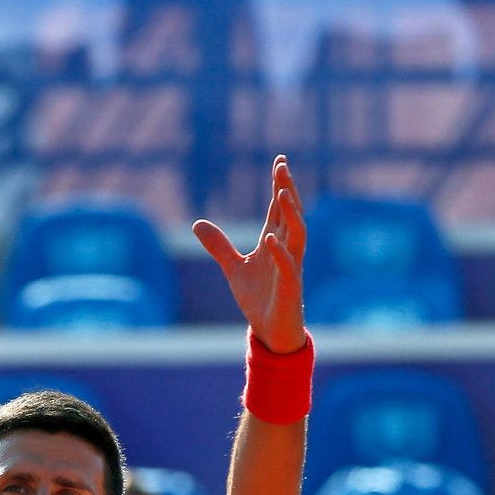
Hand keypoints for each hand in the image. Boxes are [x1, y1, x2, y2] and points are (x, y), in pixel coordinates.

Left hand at [193, 154, 306, 352]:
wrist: (270, 333)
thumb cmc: (259, 299)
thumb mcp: (233, 268)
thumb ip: (219, 246)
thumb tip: (197, 224)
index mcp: (275, 243)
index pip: (279, 209)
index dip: (279, 185)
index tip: (279, 161)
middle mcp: (287, 251)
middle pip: (291, 215)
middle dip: (287, 191)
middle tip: (282, 167)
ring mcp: (291, 269)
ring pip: (297, 236)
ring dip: (291, 215)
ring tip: (282, 193)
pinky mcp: (290, 288)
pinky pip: (288, 267)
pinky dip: (280, 253)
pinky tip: (270, 238)